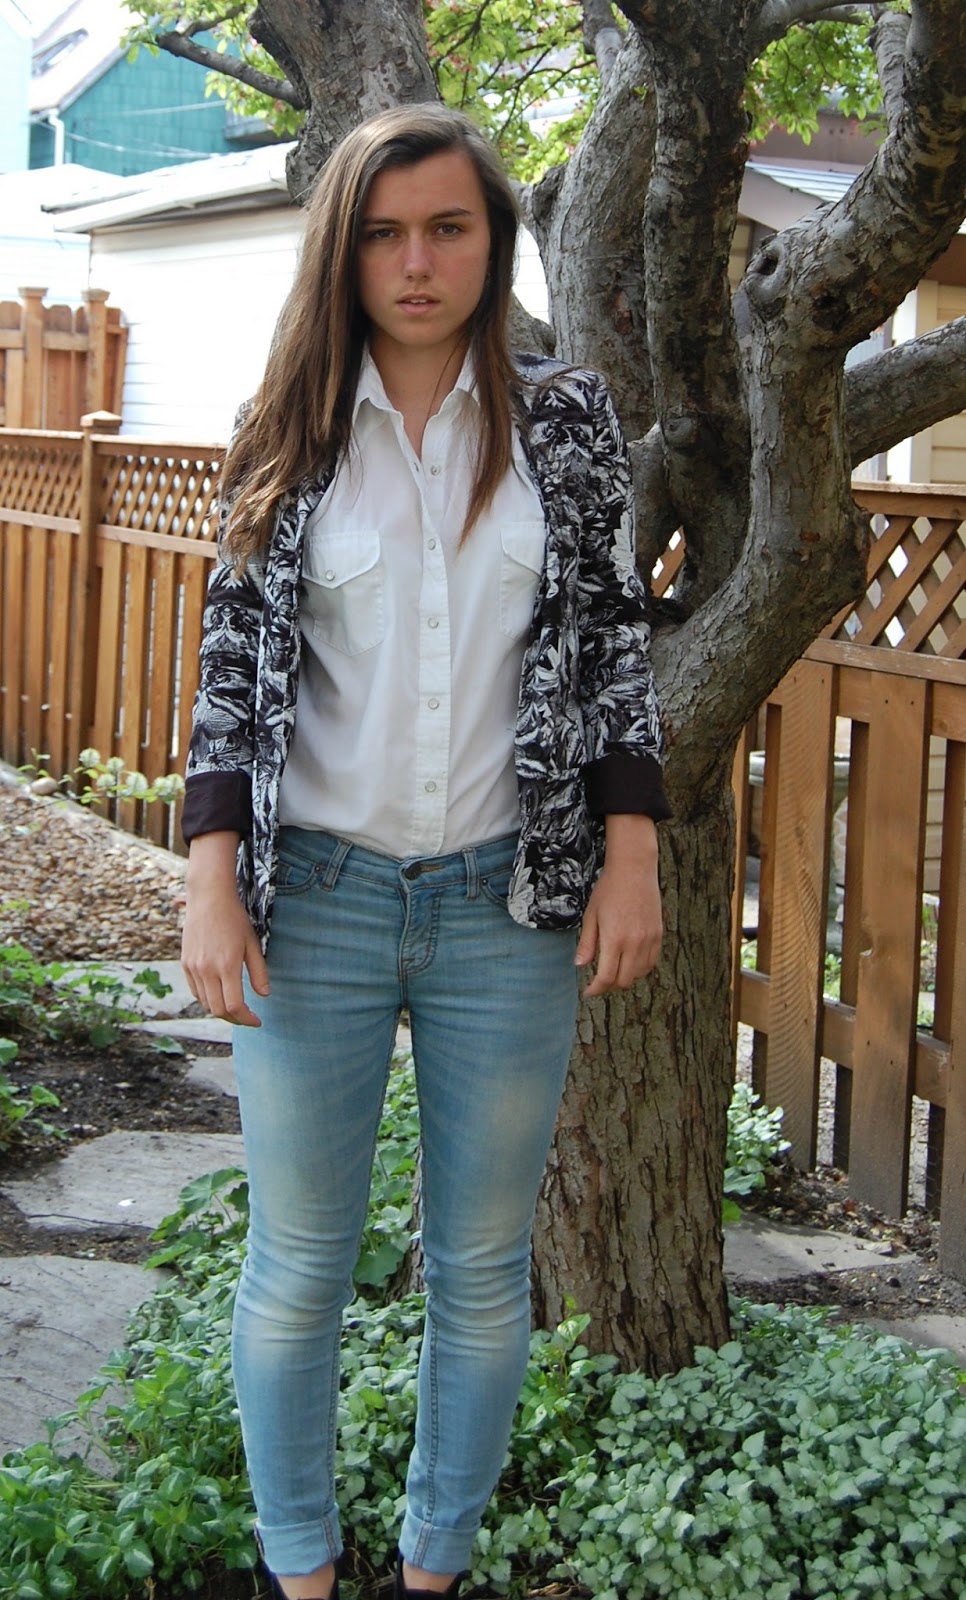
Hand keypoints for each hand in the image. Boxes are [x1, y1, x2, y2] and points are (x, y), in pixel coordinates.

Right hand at [181, 832, 269, 1026]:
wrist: (209, 897)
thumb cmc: (235, 918)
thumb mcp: (252, 944)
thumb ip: (259, 972)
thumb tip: (264, 995)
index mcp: (227, 965)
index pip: (234, 1005)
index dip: (247, 1019)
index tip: (257, 1020)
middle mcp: (207, 970)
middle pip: (218, 1010)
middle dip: (235, 1019)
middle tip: (248, 1018)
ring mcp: (193, 967)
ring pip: (205, 1003)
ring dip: (221, 1011)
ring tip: (235, 1008)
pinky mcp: (185, 963)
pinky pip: (196, 991)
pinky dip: (207, 999)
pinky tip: (219, 995)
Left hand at [576, 815, 662, 997]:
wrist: (634, 870)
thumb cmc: (608, 890)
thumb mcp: (591, 916)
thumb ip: (587, 943)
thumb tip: (580, 965)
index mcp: (614, 939)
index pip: (606, 977)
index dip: (596, 989)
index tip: (588, 992)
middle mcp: (634, 943)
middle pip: (624, 981)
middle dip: (609, 986)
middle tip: (599, 982)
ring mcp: (649, 939)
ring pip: (639, 974)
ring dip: (625, 978)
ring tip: (613, 971)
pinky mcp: (659, 934)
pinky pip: (651, 962)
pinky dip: (640, 968)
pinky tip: (629, 963)